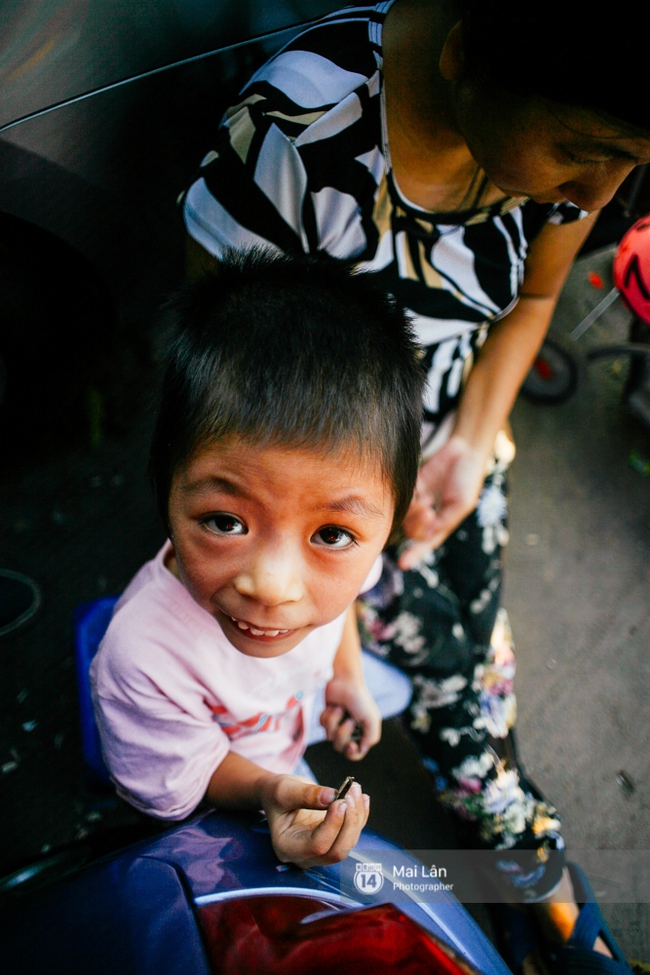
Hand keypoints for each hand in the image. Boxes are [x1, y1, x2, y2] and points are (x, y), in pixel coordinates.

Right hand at [260, 774, 368, 867]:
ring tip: (355, 788)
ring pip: (348, 843)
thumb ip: (306, 795)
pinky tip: (362, 797)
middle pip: (337, 851)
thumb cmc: (276, 794)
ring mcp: (322, 851)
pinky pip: (352, 833)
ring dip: (357, 816)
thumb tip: (333, 796)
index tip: (340, 801)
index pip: (317, 846)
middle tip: (351, 793)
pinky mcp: (334, 840)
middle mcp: (306, 855)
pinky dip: (361, 815)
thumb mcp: (284, 790)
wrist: (280, 796)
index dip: (333, 825)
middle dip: (349, 822)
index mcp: (288, 848)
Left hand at [320, 675, 381, 759]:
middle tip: (349, 719)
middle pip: (339, 747)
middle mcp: (350, 731)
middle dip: (342, 733)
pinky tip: (333, 706)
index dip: (351, 754)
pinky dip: (327, 715)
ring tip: (340, 708)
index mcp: (363, 733)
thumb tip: (362, 750)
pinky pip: (321, 725)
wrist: (344, 681)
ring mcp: (337, 725)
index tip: (350, 745)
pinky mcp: (327, 717)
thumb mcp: (372, 719)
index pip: (356, 754)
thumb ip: (371, 738)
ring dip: (334, 721)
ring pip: (328, 736)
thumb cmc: (360, 699)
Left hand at [399, 435, 486, 569]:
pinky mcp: (413, 485)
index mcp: (443, 523)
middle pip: (413, 530)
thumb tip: (428, 536)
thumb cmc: (468, 479)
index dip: (414, 554)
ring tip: (426, 500)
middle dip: (418, 525)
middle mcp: (429, 514)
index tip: (403, 564)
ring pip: (406, 515)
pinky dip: (408, 499)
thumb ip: (444, 521)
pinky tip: (420, 493)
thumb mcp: (461, 504)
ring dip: (413, 513)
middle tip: (429, 510)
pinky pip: (404, 498)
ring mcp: (420, 499)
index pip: (425, 543)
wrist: (464, 451)